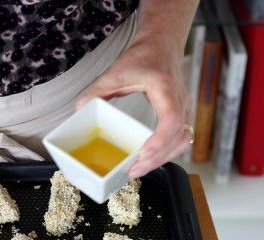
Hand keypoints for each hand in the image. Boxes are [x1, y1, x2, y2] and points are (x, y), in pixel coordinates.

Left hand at [76, 35, 191, 178]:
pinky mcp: (182, 114)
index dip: (159, 140)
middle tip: (133, 171)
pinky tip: (149, 159)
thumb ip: (96, 91)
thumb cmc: (142, 56)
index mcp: (165, 88)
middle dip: (156, 158)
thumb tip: (78, 111)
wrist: (162, 44)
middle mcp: (180, 100)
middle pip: (178, 137)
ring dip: (163, 158)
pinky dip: (167, 152)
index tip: (143, 153)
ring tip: (139, 169)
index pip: (171, 119)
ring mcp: (185, 108)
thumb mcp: (114, 72)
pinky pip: (181, 138)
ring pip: (182, 140)